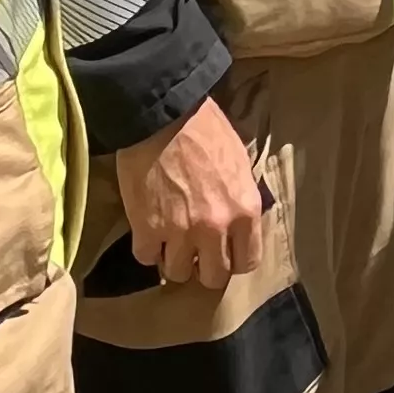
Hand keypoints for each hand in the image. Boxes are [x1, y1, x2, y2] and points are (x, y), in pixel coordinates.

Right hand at [115, 100, 264, 291]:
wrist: (162, 115)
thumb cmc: (204, 130)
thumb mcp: (238, 163)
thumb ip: (240, 200)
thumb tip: (237, 225)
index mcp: (245, 210)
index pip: (247, 262)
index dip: (233, 260)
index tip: (223, 252)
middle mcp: (216, 228)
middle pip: (213, 277)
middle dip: (204, 266)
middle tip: (194, 249)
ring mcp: (181, 232)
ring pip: (178, 273)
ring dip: (173, 259)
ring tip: (169, 239)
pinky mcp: (147, 229)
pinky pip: (147, 258)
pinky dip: (147, 247)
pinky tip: (148, 230)